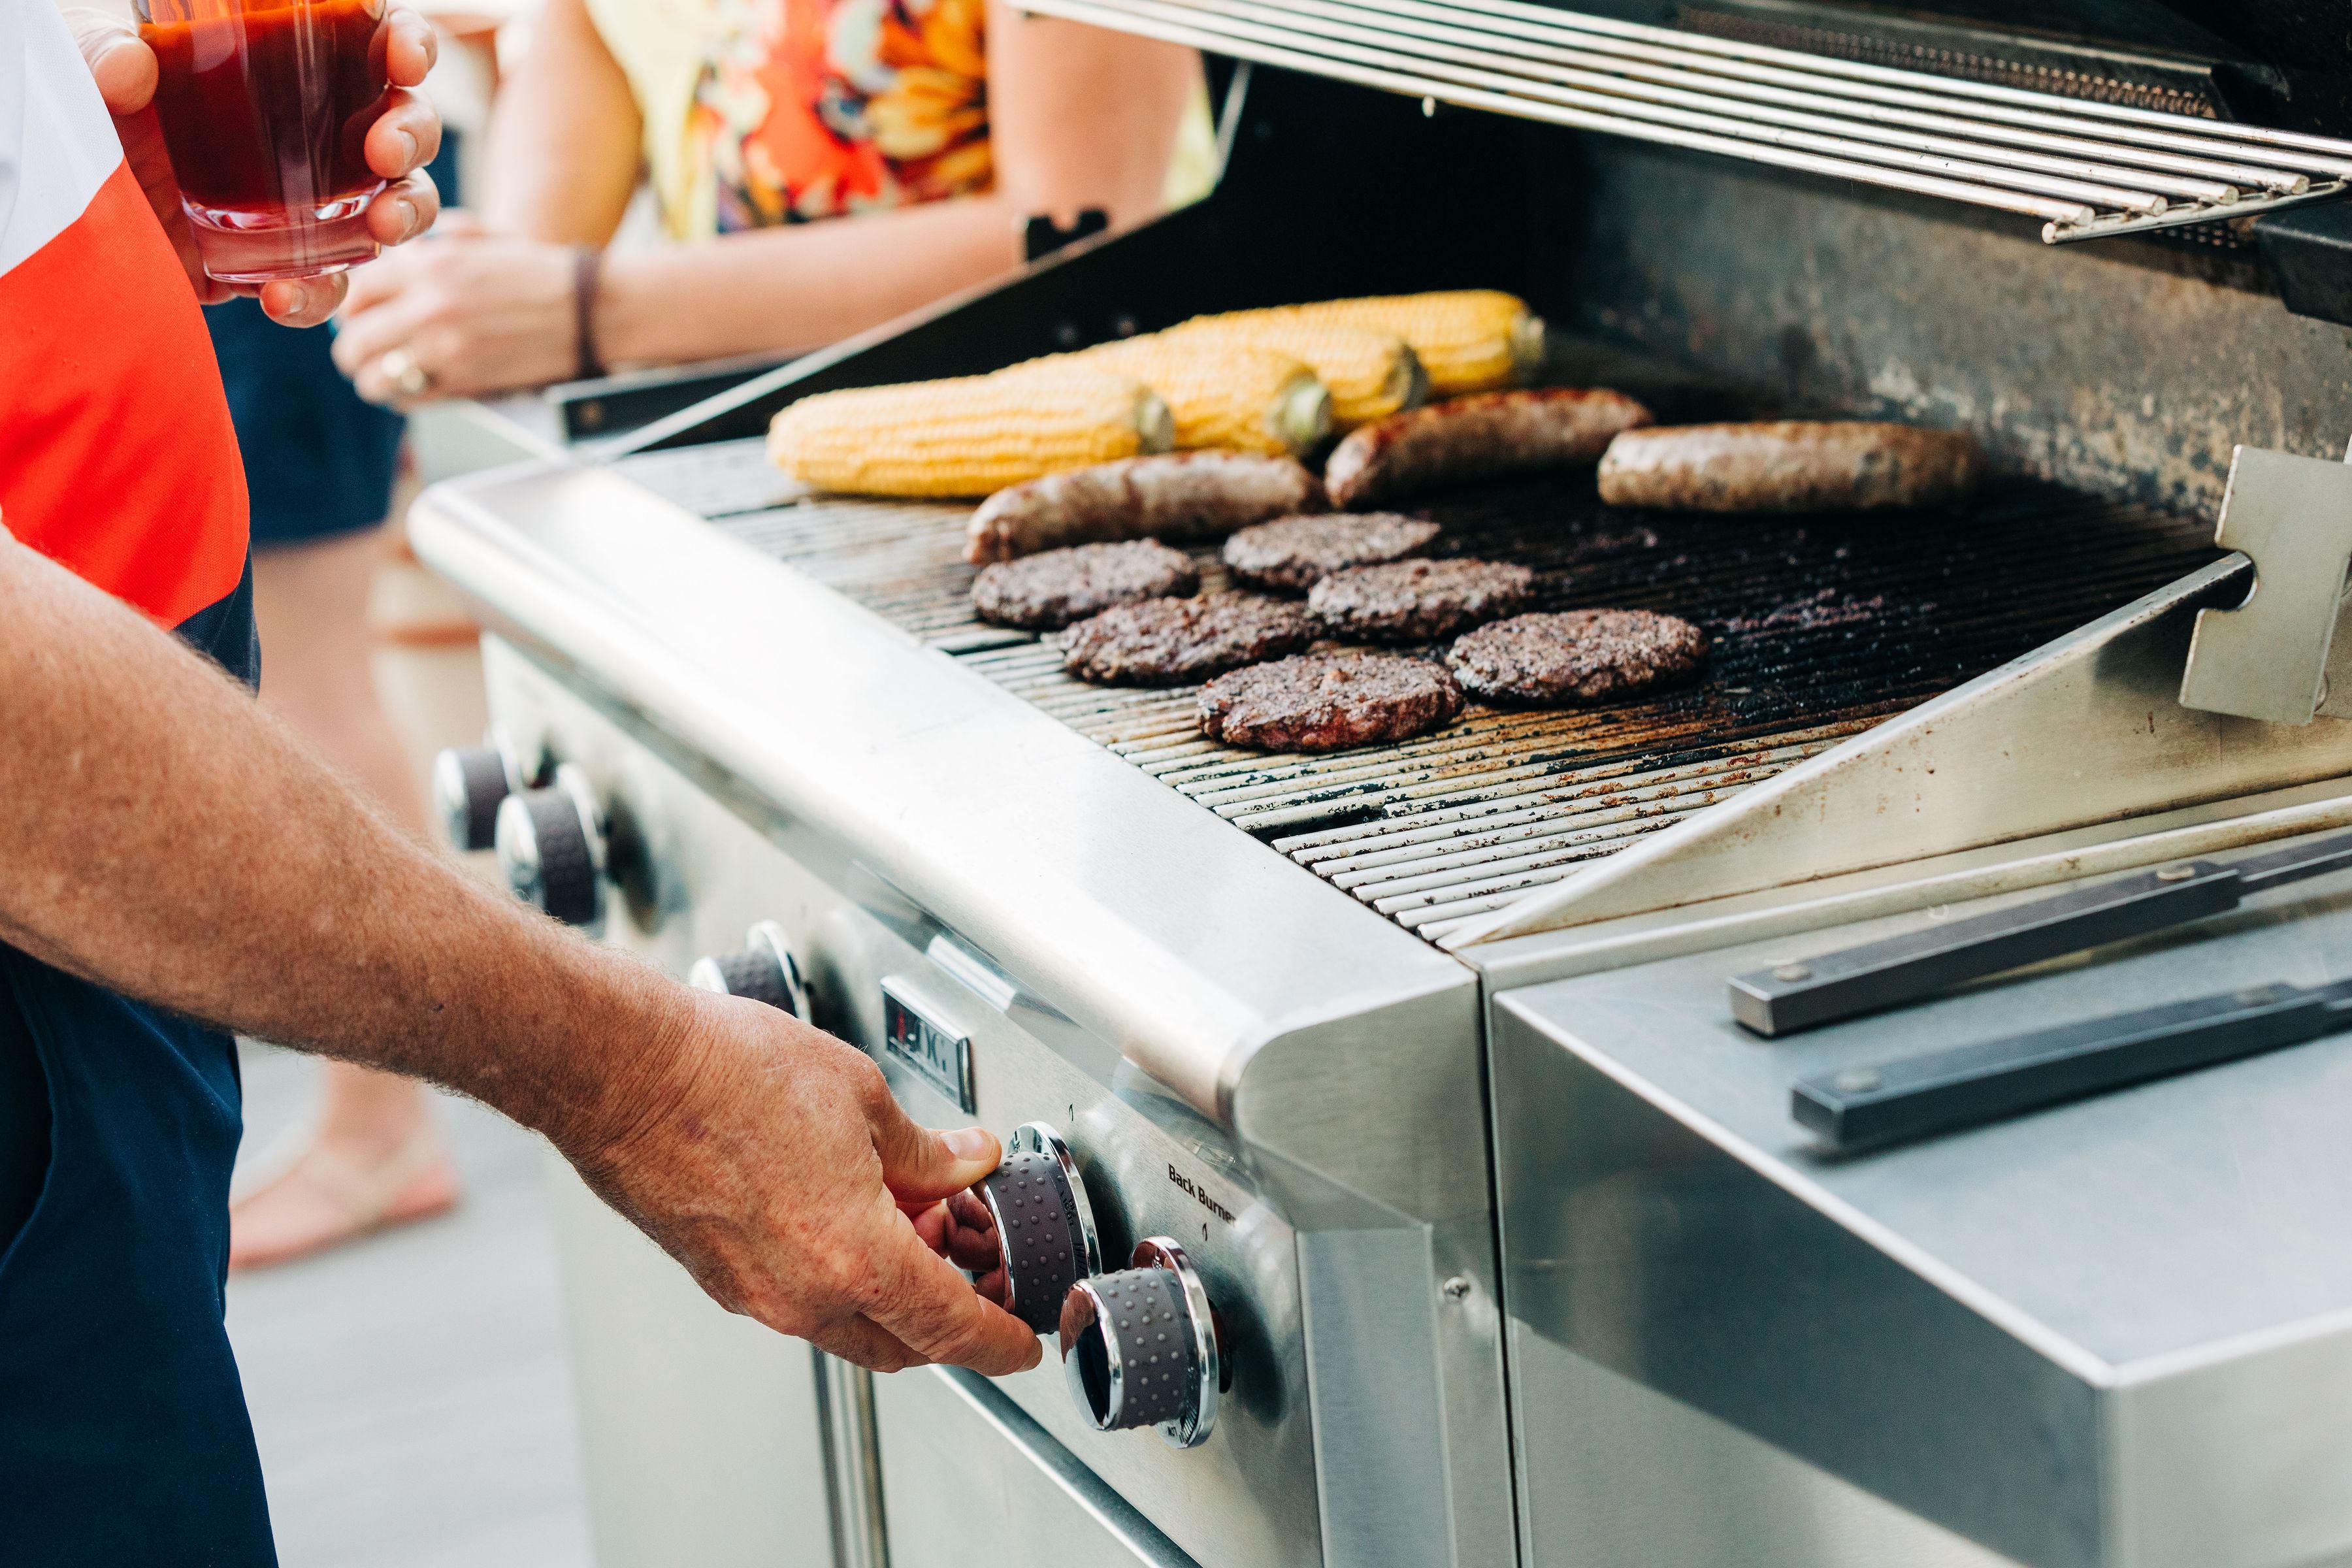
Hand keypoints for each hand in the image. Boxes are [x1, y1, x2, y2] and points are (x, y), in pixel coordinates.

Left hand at [67, 5, 441, 326]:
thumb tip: (129, 65)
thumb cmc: (88, 123)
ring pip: (395, 204)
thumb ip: (98, 54)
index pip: (368, 45)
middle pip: (401, 122)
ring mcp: (308, 204)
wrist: (70, 226)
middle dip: (413, 134)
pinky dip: (318, 295)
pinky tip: (282, 297)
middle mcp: (310, 132)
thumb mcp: (85, 72)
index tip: (403, 60)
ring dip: (406, 214)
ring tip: (383, 229)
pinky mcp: (283, 266)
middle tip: (386, 152)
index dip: (406, 45)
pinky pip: (328, 285)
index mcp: (281, 65)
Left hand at [334, 224, 582, 404]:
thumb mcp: (483, 237)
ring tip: (383, 375)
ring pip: (374, 378)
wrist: (587, 310)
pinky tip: (413, 387)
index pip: (354, 292)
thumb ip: (433, 240)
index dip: (349, 308)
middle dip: (352, 350)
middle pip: (353, 342)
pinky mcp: (466, 383)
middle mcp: (430, 306)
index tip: (357, 316)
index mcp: (430, 264)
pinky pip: (410, 398)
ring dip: (373, 379)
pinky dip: (403, 396)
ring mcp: (447, 349)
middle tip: (360, 352)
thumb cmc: (537, 273)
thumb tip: (395, 255)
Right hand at [569, 991, 1042, 1375]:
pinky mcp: (719, 1276)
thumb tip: (966, 1162)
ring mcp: (755, 1293)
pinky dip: (839, 1272)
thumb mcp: (861, 1095)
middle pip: (902, 1342)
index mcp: (854, 1258)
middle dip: (947, 1316)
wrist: (624, 1072)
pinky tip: (848, 1207)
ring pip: (848, 1321)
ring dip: (889, 1287)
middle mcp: (803, 1295)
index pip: (952, 1328)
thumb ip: (926, 1149)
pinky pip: (800, 1296)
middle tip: (971, 1259)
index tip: (1023, 1344)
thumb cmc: (726, 1073)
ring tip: (910, 1212)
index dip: (1000, 1341)